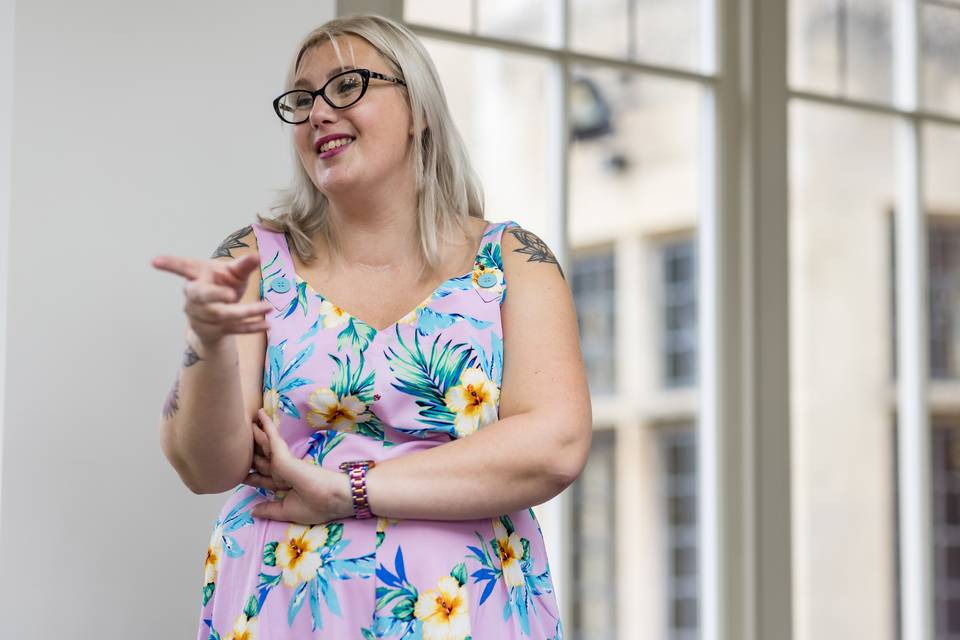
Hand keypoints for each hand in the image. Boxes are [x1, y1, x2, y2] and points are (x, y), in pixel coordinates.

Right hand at [151, 253, 273, 345]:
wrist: (216, 314)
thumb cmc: (222, 284)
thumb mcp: (232, 273)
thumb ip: (243, 265)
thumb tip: (256, 256)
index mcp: (197, 276)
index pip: (183, 268)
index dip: (170, 264)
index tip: (154, 261)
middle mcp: (194, 296)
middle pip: (200, 296)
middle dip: (214, 295)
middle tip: (231, 295)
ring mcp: (201, 315)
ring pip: (222, 315)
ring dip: (246, 312)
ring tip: (268, 307)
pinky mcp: (213, 330)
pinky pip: (233, 330)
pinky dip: (251, 327)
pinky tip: (267, 325)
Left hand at [245, 409, 353, 524]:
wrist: (334, 497)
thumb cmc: (318, 505)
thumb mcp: (289, 511)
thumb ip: (270, 510)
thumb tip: (252, 511)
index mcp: (285, 485)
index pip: (265, 479)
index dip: (252, 477)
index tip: (240, 474)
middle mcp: (283, 471)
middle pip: (263, 459)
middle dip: (251, 452)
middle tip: (238, 441)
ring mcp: (284, 462)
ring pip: (265, 445)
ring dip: (256, 434)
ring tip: (247, 422)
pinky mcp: (286, 456)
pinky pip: (273, 439)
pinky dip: (267, 427)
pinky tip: (261, 415)